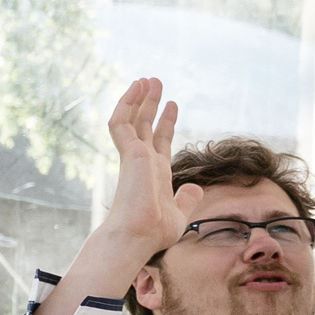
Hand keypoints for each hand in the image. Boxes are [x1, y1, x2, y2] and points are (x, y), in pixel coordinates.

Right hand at [99, 78, 204, 257]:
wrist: (139, 236)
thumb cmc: (155, 232)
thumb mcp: (180, 212)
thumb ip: (186, 198)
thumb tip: (194, 186)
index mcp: (153, 174)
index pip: (158, 141)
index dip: (166, 122)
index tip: (173, 104)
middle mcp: (142, 162)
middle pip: (144, 126)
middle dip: (150, 104)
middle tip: (156, 82)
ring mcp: (133, 157)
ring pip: (132, 120)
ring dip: (139, 98)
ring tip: (148, 78)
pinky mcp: (128, 153)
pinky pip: (121, 122)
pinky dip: (126, 103)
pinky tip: (137, 87)